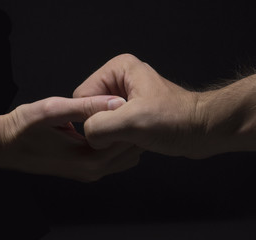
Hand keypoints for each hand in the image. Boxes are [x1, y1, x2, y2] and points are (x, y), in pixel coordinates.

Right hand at [0, 95, 140, 180]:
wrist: (7, 147)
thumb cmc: (25, 128)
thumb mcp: (53, 110)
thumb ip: (86, 107)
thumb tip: (116, 102)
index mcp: (87, 157)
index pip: (124, 141)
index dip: (132, 121)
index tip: (136, 105)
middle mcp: (92, 170)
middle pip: (129, 152)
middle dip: (133, 130)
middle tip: (133, 109)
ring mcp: (90, 173)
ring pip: (125, 158)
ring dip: (127, 138)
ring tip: (122, 118)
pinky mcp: (87, 171)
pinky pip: (114, 161)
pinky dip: (119, 146)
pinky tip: (112, 130)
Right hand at [73, 54, 202, 158]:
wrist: (201, 129)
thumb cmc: (175, 119)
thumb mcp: (134, 121)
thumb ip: (100, 125)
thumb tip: (88, 135)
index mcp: (117, 69)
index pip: (82, 96)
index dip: (92, 116)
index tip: (116, 127)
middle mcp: (119, 80)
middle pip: (90, 109)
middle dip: (103, 127)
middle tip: (127, 134)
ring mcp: (124, 96)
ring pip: (100, 121)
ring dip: (112, 135)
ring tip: (134, 136)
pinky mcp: (130, 111)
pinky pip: (111, 127)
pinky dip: (118, 138)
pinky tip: (135, 140)